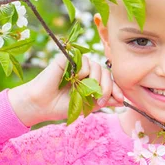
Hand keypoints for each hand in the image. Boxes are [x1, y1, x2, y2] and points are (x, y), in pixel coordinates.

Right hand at [9, 54, 124, 126]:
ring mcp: (77, 64)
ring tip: (83, 91)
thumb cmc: (62, 106)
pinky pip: (84, 61)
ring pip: (97, 67)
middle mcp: (86, 71)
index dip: (116, 89)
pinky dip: (83, 71)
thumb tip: (122, 100)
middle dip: (107, 88)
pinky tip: (73, 79)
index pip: (109, 80)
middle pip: (106, 73)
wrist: (42, 105)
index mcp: (91, 81)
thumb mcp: (87, 106)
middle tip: (100, 100)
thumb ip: (104, 101)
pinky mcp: (68, 58)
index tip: (121, 99)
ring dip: (94, 81)